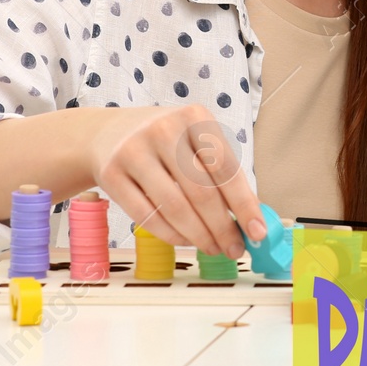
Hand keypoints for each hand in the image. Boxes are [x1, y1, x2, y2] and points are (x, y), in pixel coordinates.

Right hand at [85, 104, 263, 258]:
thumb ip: (222, 175)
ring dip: (199, 236)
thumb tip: (252, 220)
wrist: (108, 133)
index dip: (244, 205)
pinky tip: (186, 241)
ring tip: (214, 248)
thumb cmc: (166, 142)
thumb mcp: (195, 142)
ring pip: (175, 207)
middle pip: (201, 192)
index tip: (258, 232)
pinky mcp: (111, 174)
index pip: (226, 168)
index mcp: (195, 117)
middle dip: (223, 228)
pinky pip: (147, 216)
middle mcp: (164, 130)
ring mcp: (134, 151)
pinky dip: (172, 235)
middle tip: (235, 249)